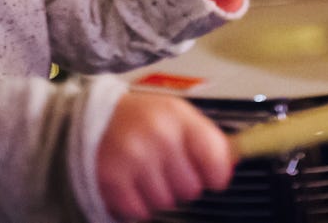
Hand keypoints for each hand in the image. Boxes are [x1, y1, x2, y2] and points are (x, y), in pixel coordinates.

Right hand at [96, 91, 233, 220]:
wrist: (95, 118)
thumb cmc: (142, 119)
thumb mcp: (177, 115)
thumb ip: (206, 139)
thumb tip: (233, 164)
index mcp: (178, 116)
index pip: (215, 157)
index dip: (214, 173)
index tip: (209, 174)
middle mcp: (159, 135)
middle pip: (192, 188)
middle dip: (179, 182)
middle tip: (162, 164)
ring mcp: (136, 157)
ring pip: (167, 202)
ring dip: (157, 193)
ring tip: (144, 171)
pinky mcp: (114, 179)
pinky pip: (141, 212)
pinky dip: (136, 204)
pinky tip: (130, 182)